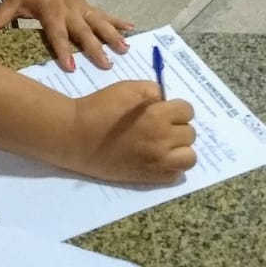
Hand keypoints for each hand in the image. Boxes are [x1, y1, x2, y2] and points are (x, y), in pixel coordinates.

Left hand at [0, 0, 132, 70]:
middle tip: (107, 65)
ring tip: (125, 49)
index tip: (72, 67)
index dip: (63, 50)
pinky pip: (104, 13)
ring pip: (99, 22)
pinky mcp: (86, 3)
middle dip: (95, 48)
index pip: (57, 34)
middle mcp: (69, 10)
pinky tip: (132, 29)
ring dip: (112, 35)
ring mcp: (80, 6)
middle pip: (83, 31)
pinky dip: (118, 21)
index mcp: (50, 11)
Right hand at [65, 82, 196, 183]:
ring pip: (189, 157)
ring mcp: (157, 163)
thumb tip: (166, 101)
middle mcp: (162, 141)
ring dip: (180, 149)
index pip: (187, 111)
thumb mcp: (128, 88)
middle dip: (177, 126)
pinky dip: (171, 166)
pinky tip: (158, 158)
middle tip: (160, 126)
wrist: (76, 136)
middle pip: (190, 133)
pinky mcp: (149, 178)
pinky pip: (176, 175)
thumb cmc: (99, 108)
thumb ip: (152, 91)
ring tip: (164, 144)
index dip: (175, 108)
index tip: (163, 109)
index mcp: (158, 116)